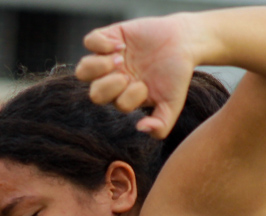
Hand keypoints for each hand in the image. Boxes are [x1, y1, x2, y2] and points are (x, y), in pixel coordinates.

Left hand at [75, 14, 197, 138]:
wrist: (183, 42)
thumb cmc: (176, 76)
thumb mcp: (172, 104)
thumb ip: (161, 125)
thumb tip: (141, 128)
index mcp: (124, 97)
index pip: (116, 104)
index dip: (129, 97)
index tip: (145, 85)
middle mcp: (113, 80)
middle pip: (94, 93)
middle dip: (108, 86)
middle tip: (127, 75)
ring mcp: (108, 59)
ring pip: (83, 70)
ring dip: (97, 67)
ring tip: (119, 59)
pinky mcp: (109, 37)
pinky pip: (89, 42)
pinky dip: (101, 44)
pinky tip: (121, 44)